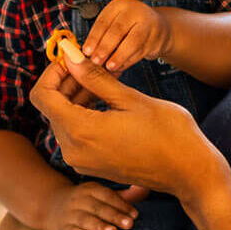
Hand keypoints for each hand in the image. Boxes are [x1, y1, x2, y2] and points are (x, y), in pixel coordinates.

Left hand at [30, 53, 227, 206]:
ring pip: (63, 120)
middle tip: (89, 65)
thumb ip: (95, 78)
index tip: (71, 59)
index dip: (52, 72)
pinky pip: (75, 135)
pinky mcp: (90, 166)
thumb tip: (70, 57)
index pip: (42, 96)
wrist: (188, 172)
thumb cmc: (168, 133)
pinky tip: (105, 101)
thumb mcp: (130, 98)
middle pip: (51, 108)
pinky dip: (82, 115)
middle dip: (65, 83)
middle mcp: (73, 150)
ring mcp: (81, 162)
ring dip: (75, 98)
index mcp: (80, 131)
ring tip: (101, 81)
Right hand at [45, 180, 139, 229]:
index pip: (106, 195)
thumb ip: (123, 196)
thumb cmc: (85, 203)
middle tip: (129, 224)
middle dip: (114, 215)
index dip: (121, 204)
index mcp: (90, 189)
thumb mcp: (101, 196)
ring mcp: (69, 215)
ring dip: (99, 225)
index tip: (135, 215)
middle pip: (97, 207)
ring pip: (85, 219)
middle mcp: (78, 200)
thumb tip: (145, 188)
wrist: (50, 207)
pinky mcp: (63, 229)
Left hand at [83, 0, 171, 72]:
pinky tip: (118, 68)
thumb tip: (85, 53)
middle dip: (104, 48)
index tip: (86, 51)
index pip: (103, 21)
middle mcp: (135, 11)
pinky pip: (139, 52)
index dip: (94, 38)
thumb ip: (102, 35)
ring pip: (131, 42)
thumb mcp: (115, 23)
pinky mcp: (155, 39)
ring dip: (118, 57)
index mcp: (119, 5)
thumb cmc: (130, 27)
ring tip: (108, 67)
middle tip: (95, 61)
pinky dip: (127, 62)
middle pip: (117, 31)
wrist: (159, 28)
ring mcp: (147, 25)